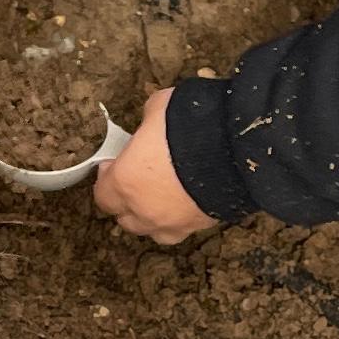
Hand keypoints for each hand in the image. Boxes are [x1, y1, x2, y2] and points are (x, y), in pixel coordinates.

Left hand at [91, 88, 218, 246]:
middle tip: (137, 181)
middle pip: (125, 219)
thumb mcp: (159, 108)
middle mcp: (144, 210)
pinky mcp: (199, 226)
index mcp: (125, 182)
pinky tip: (186, 201)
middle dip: (127, 202)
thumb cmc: (188, 125)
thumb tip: (151, 123)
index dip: (107, 180)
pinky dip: (179, 219)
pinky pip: (182, 229)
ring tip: (161, 198)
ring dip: (151, 217)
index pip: (103, 196)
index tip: (114, 166)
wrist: (236, 149)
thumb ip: (147, 121)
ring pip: (152, 231)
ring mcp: (173, 223)